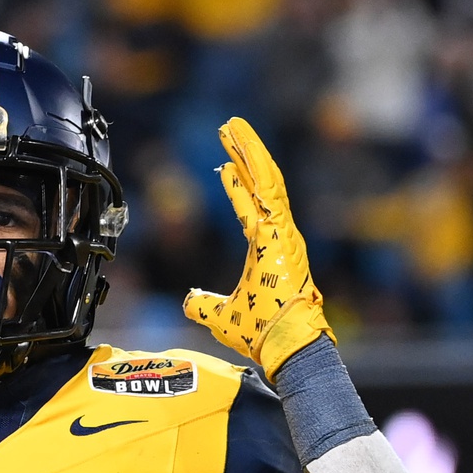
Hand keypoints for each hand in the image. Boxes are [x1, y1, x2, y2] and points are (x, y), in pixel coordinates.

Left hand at [183, 117, 333, 378]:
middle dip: (244, 155)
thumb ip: (203, 305)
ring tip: (233, 126)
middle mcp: (277, 235)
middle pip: (259, 184)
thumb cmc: (261, 334)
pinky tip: (243, 146)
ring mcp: (282, 232)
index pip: (250, 207)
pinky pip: (268, 190)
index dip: (238, 183)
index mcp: (265, 249)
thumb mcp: (220, 316)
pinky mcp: (281, 232)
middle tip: (229, 129)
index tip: (227, 163)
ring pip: (266, 180)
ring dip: (249, 151)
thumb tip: (189, 300)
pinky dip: (256, 166)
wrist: (283, 345)